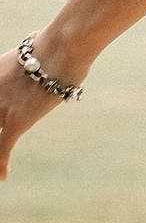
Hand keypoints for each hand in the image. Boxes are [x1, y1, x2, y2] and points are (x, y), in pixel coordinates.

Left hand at [0, 32, 91, 182]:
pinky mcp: (16, 122)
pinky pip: (2, 150)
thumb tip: (38, 63)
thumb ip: (25, 67)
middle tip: (3, 128)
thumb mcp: (30, 54)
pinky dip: (1, 165)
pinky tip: (3, 177)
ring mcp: (0, 108)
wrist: (62, 48)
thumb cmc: (54, 45)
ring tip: (0, 161)